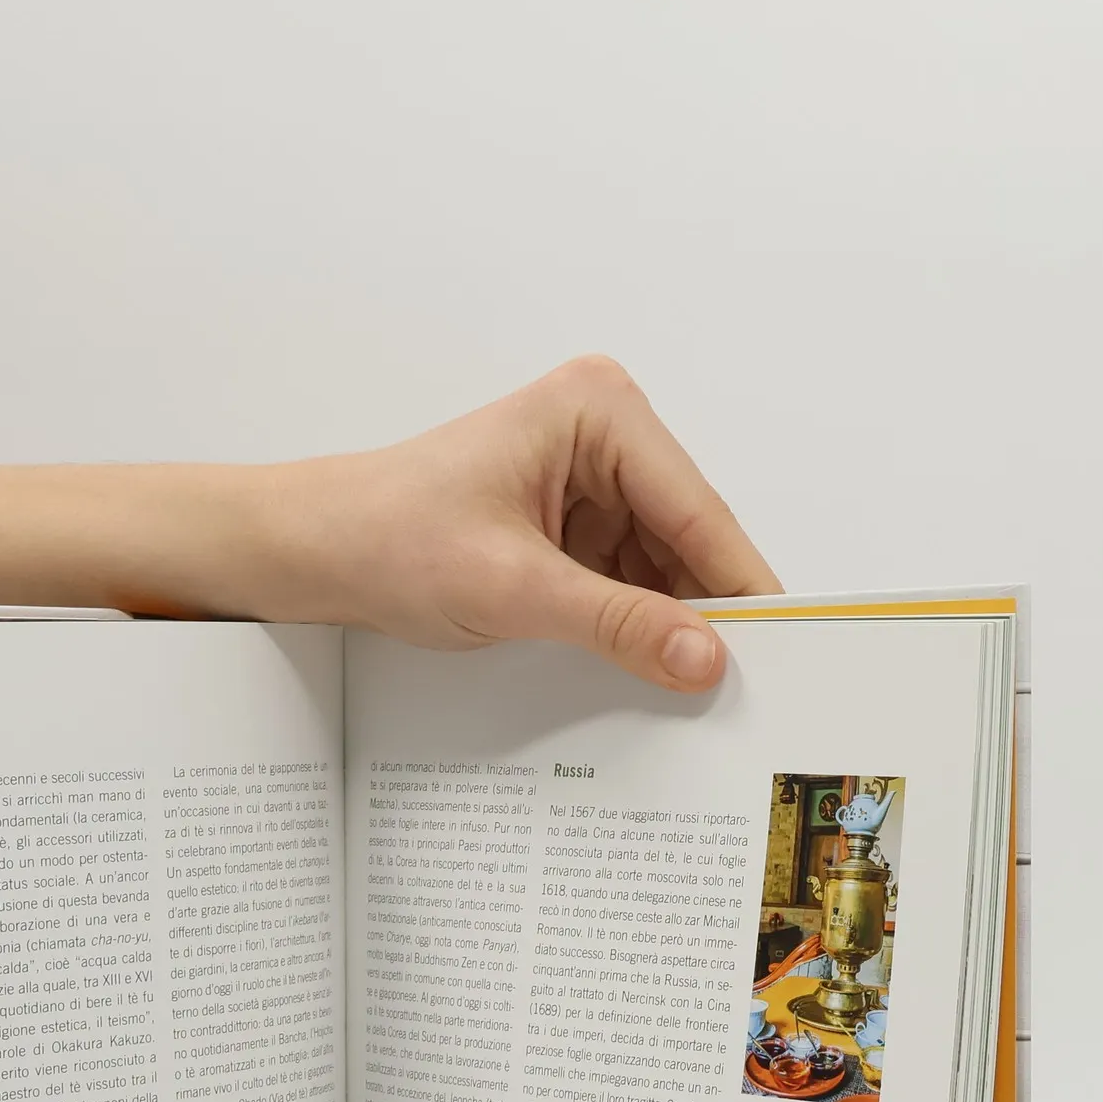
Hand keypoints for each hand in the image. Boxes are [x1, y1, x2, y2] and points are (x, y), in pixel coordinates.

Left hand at [261, 356, 780, 690]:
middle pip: (689, 537)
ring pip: (664, 565)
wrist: (314, 551)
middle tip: (747, 690)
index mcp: (597, 411)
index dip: (741, 586)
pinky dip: (637, 623)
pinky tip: (650, 670)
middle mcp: (603, 431)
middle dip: (707, 609)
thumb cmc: (387, 536)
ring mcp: (590, 477)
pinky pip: (628, 579)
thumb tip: (704, 657)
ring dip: (671, 623)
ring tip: (695, 690)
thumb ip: (616, 623)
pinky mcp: (571, 522)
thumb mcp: (512, 588)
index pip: (696, 510)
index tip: (788, 650)